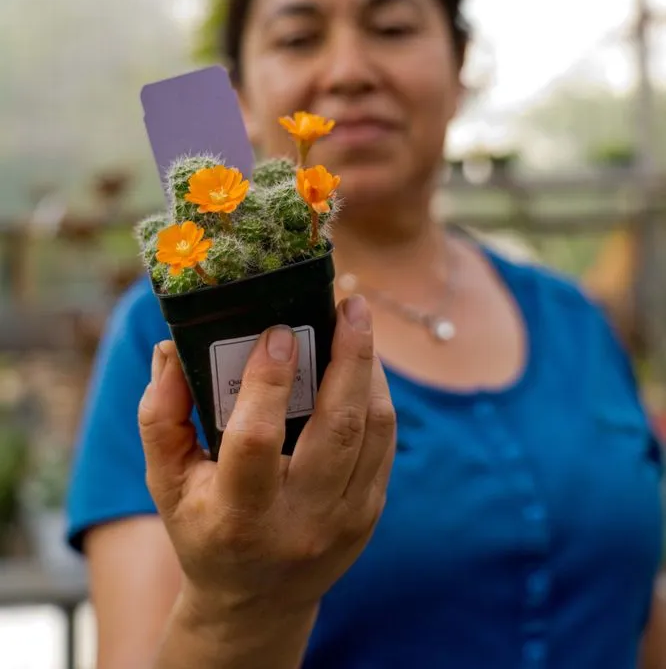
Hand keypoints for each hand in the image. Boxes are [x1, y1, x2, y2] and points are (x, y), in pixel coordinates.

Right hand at [138, 295, 395, 627]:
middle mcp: (300, 521)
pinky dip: (376, 394)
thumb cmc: (204, 528)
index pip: (256, 440)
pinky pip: (384, 441)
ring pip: (373, 429)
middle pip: (337, 428)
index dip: (267, 381)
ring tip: (356, 321)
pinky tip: (362, 362)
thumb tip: (170, 349)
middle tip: (349, 302)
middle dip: (349, 355)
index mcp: (239, 516)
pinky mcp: (370, 512)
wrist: (255, 602)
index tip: (277, 330)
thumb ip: (160, 416)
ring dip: (369, 367)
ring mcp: (344, 520)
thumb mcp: (166, 483)